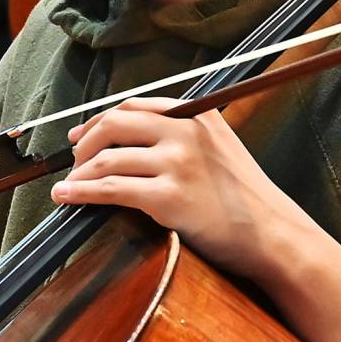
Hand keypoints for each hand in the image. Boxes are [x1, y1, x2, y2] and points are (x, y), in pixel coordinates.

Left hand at [47, 99, 310, 284]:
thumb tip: (129, 138)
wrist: (274, 234)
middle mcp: (185, 132)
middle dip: (84, 143)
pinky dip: (81, 193)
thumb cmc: (245, 198)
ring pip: (107, 159)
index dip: (97, 121)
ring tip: (66, 187)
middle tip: (74, 163)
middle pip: (112, 124)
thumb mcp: (219, 147)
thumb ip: (183, 134)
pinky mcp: (169, 197)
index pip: (131, 107)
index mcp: (195, 115)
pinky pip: (110, 189)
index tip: (79, 136)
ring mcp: (177, 164)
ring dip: (78, 174)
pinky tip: (67, 197)